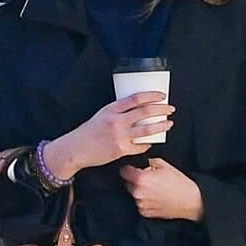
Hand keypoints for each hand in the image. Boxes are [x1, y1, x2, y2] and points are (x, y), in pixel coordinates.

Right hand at [42, 92, 174, 178]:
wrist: (75, 149)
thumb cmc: (88, 133)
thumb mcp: (102, 115)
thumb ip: (118, 112)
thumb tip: (137, 110)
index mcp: (112, 109)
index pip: (136, 98)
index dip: (152, 95)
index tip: (162, 96)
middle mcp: (117, 121)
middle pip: (145, 111)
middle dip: (162, 109)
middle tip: (170, 109)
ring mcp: (119, 136)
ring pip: (147, 129)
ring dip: (161, 126)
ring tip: (169, 124)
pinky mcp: (120, 149)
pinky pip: (140, 146)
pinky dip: (147, 143)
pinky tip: (151, 142)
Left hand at [120, 157, 203, 221]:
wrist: (190, 200)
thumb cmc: (179, 183)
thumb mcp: (164, 165)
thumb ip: (149, 162)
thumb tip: (144, 163)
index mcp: (141, 179)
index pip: (124, 171)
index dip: (128, 169)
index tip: (132, 169)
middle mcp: (137, 192)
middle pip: (128, 183)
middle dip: (135, 180)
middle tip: (149, 179)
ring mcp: (140, 204)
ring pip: (134, 194)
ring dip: (140, 191)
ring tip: (155, 189)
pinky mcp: (144, 212)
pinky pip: (140, 204)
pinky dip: (145, 201)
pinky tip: (156, 198)